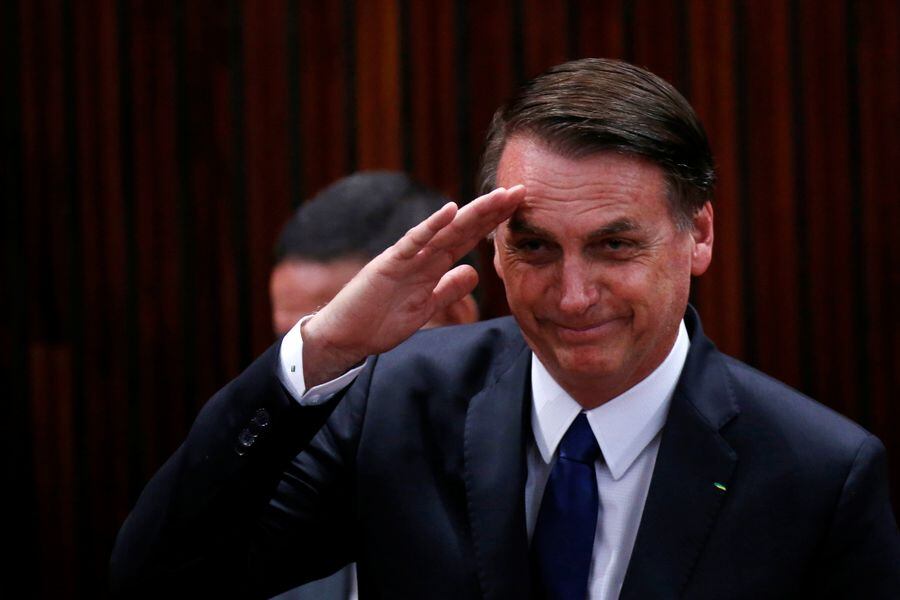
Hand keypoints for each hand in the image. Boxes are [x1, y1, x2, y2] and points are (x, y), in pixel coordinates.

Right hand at [301, 185, 525, 387]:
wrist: (346, 336)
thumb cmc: (380, 321)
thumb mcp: (425, 308)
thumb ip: (448, 290)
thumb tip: (473, 273)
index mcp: (431, 265)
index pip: (468, 238)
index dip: (493, 223)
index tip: (519, 207)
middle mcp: (422, 255)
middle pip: (462, 228)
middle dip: (490, 211)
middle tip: (519, 191)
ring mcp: (406, 257)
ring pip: (444, 230)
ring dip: (471, 213)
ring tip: (497, 197)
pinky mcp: (388, 264)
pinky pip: (412, 242)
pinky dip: (430, 226)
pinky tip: (449, 210)